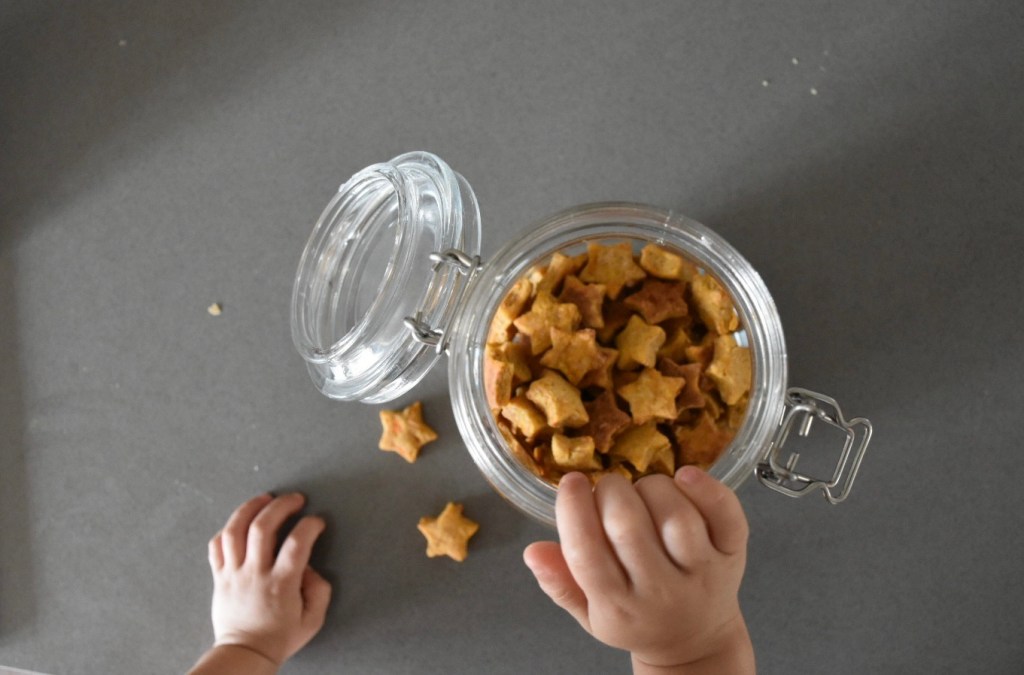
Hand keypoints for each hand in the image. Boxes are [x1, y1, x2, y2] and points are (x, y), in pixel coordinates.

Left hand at [206, 493, 332, 665]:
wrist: (245, 653)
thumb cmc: (279, 637)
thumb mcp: (313, 619)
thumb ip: (319, 590)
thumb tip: (311, 567)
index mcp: (281, 584)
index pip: (296, 544)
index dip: (309, 525)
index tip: (317, 522)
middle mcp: (255, 574)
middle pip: (263, 528)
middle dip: (281, 505)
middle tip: (295, 499)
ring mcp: (233, 574)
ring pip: (235, 531)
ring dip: (250, 508)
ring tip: (265, 498)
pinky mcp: (219, 577)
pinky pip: (216, 546)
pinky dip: (227, 529)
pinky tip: (240, 522)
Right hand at [523, 467, 750, 669]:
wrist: (696, 643)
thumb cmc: (637, 619)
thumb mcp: (590, 613)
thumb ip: (560, 582)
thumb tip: (531, 551)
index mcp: (618, 608)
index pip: (586, 554)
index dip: (573, 509)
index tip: (571, 482)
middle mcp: (661, 593)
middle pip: (628, 527)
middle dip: (610, 492)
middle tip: (608, 487)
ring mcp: (702, 574)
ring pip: (675, 516)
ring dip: (652, 488)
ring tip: (642, 491)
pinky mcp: (733, 554)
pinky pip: (726, 516)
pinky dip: (706, 489)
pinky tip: (685, 476)